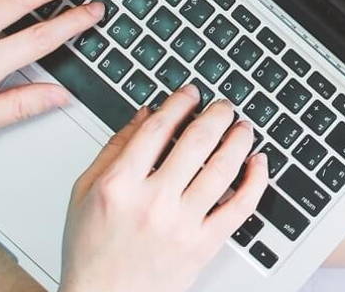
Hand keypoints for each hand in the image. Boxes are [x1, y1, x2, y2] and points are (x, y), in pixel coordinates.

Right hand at [60, 87, 267, 291]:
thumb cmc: (92, 250)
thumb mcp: (85, 193)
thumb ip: (114, 149)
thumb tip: (146, 114)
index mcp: (120, 185)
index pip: (157, 130)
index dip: (179, 104)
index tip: (191, 93)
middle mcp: (153, 202)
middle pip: (196, 142)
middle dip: (216, 115)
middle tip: (224, 105)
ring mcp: (182, 224)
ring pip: (223, 168)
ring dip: (239, 139)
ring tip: (243, 127)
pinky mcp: (204, 244)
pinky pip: (240, 206)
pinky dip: (255, 180)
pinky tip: (258, 163)